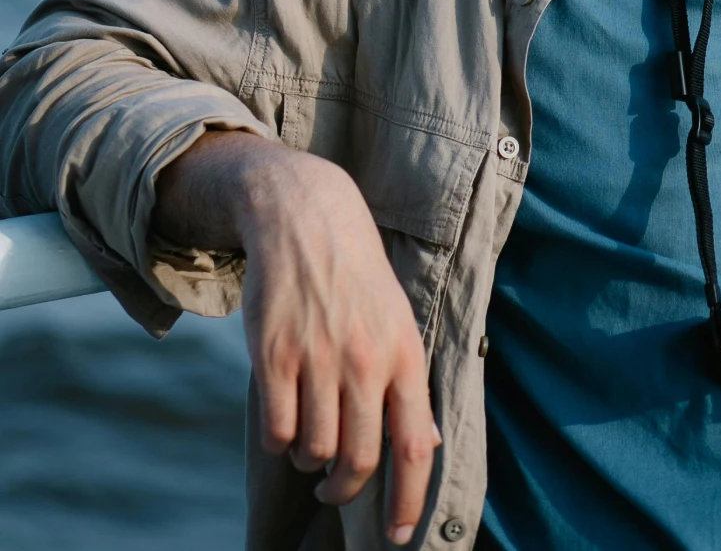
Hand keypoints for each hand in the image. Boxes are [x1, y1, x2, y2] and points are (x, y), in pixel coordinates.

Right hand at [154, 133, 439, 543]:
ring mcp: (318, 358)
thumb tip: (428, 445)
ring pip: (316, 450)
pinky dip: (279, 442)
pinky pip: (277, 432)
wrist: (307, 218)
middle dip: (346, 490)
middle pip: (360, 460)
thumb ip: (408, 383)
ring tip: (310, 438)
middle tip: (335, 487)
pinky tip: (283, 422)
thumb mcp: (397, 321)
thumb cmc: (357, 279)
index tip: (395, 537)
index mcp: (404, 354)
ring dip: (311, 460)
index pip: (415, 447)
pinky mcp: (275, 356)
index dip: (406, 502)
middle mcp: (365, 360)